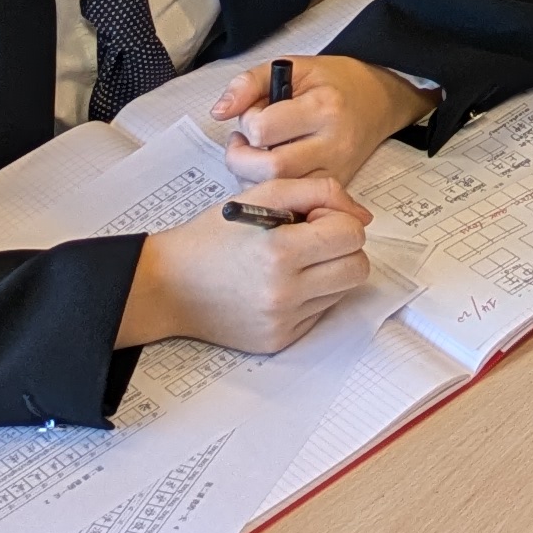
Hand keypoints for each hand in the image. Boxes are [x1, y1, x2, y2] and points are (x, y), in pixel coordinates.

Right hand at [119, 173, 371, 353]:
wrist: (169, 285)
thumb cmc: (214, 235)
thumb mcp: (262, 192)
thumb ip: (318, 191)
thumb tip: (363, 217)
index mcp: (280, 251)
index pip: (351, 235)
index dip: (337, 220)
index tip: (312, 219)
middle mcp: (284, 293)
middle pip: (357, 268)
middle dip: (342, 248)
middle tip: (310, 239)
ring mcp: (282, 321)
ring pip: (342, 291)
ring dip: (328, 272)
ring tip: (293, 261)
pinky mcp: (279, 341)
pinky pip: (319, 314)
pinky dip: (310, 296)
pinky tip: (281, 284)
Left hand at [200, 53, 429, 191]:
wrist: (378, 100)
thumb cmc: (333, 81)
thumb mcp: (292, 66)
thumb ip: (250, 83)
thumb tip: (219, 112)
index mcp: (322, 107)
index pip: (264, 129)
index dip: (248, 123)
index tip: (255, 114)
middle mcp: (333, 143)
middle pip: (272, 169)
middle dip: (242, 159)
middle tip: (242, 144)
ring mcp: (337, 169)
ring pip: (283, 190)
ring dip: (255, 178)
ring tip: (256, 156)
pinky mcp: (338, 186)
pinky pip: (297, 199)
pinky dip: (275, 190)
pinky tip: (272, 171)